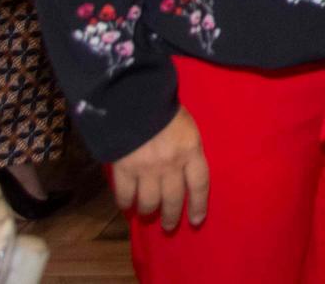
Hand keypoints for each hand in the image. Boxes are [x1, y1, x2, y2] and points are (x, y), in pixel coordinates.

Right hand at [111, 107, 208, 231]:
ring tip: (146, 214)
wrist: (134, 98)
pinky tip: (126, 205)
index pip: (200, 184)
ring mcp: (147, 169)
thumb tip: (182, 165)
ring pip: (149, 201)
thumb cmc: (163, 107)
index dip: (198, 205)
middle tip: (169, 226)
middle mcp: (171, 164)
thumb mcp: (185, 124)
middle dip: (171, 216)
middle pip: (173, 199)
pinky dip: (125, 203)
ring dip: (148, 211)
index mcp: (191, 150)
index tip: (196, 220)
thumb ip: (186, 146)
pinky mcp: (124, 169)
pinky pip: (125, 194)